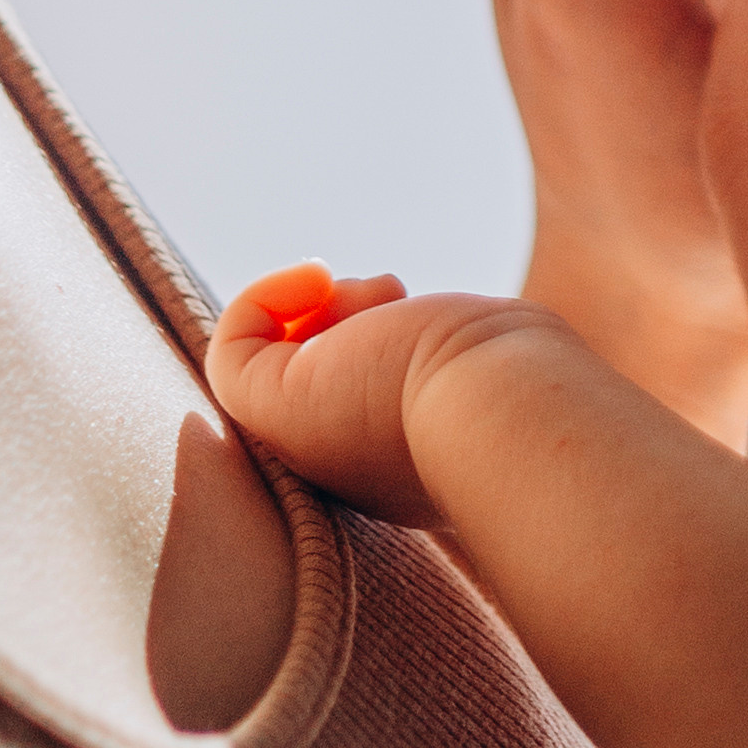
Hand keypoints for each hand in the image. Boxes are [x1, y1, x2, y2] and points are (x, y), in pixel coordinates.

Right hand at [209, 261, 551, 523]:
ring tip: (379, 297)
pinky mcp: (271, 412)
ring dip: (324, 306)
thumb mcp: (480, 369)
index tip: (404, 304)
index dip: (368, 337)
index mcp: (400, 470)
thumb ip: (445, 356)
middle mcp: (348, 466)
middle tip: (391, 296)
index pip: (358, 405)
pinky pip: (231, 348)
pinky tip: (317, 277)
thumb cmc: (517, 394)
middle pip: (317, 380)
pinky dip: (262, 298)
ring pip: (276, 361)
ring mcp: (304, 444)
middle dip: (348, 317)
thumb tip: (386, 301)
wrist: (507, 418)